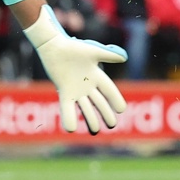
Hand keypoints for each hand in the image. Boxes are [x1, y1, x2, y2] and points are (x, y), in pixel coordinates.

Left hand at [24, 6, 126, 133]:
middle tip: (111, 125)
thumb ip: (109, 55)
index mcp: (97, 76)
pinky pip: (67, 108)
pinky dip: (69, 118)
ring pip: (85, 108)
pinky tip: (71, 129)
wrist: (54, 48)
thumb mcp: (94, 51)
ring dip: (90, 119)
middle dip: (105, 114)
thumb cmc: (74, 48)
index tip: (121, 110)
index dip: (115, 100)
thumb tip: (125, 58)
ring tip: (94, 131)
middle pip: (99, 102)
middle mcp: (87, 86)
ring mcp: (75, 90)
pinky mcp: (64, 92)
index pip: (109, 91)